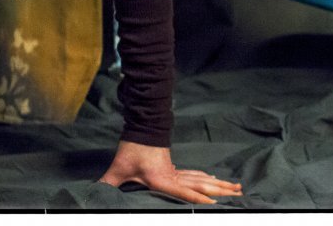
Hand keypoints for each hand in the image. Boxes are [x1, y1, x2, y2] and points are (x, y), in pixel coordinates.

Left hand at [98, 140, 241, 204]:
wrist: (141, 127)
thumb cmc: (131, 148)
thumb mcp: (119, 167)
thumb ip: (108, 182)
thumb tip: (93, 192)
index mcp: (162, 178)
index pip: (183, 191)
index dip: (198, 198)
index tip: (214, 204)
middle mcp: (173, 174)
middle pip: (201, 184)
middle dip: (220, 190)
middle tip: (238, 192)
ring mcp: (176, 170)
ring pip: (202, 178)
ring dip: (219, 183)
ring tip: (235, 187)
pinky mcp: (175, 167)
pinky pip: (195, 174)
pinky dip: (207, 178)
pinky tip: (215, 180)